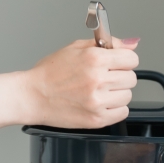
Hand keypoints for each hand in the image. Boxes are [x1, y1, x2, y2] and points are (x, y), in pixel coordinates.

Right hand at [24, 37, 138, 128]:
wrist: (32, 96)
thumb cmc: (49, 73)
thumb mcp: (75, 48)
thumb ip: (107, 43)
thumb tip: (132, 44)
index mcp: (93, 59)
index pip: (132, 59)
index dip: (124, 60)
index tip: (117, 62)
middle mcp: (97, 80)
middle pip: (131, 78)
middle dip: (119, 76)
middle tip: (102, 77)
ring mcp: (98, 101)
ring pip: (128, 96)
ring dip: (116, 93)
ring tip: (97, 91)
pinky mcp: (97, 119)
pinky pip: (123, 112)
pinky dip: (114, 108)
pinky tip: (98, 102)